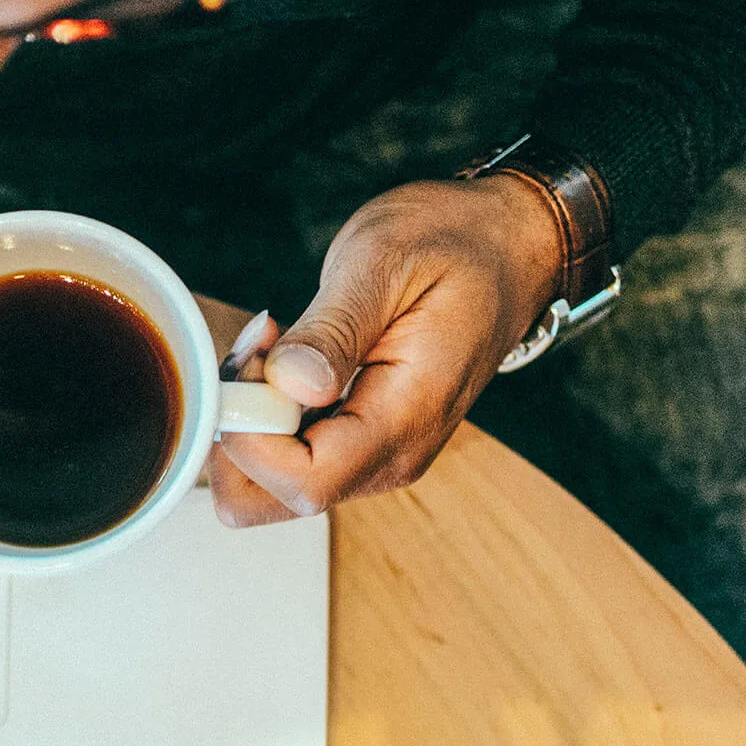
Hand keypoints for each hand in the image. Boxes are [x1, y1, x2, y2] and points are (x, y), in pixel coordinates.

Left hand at [208, 175, 561, 525]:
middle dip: (236, 436)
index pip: (304, 482)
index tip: (253, 361)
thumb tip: (288, 384)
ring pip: (270, 484)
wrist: (509, 247)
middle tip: (253, 351)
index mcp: (406, 420)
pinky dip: (265, 414)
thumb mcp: (385, 261)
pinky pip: (288, 457)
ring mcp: (376, 456)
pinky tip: (283, 355)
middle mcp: (392, 457)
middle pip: (273, 501)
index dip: (252, 437)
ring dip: (248, 420)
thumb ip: (333, 330)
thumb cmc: (455, 243)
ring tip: (273, 341)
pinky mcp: (359, 442)